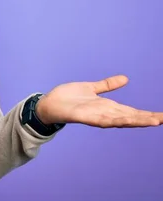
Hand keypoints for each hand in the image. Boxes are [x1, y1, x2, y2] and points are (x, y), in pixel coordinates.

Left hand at [35, 75, 162, 127]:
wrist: (48, 103)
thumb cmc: (68, 97)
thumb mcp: (91, 88)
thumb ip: (107, 85)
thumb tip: (125, 79)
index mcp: (108, 107)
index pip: (133, 112)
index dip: (148, 114)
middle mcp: (104, 114)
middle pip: (131, 117)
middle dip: (148, 119)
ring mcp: (95, 116)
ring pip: (120, 120)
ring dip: (137, 121)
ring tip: (155, 121)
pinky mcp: (84, 117)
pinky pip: (101, 119)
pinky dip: (114, 119)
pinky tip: (125, 119)